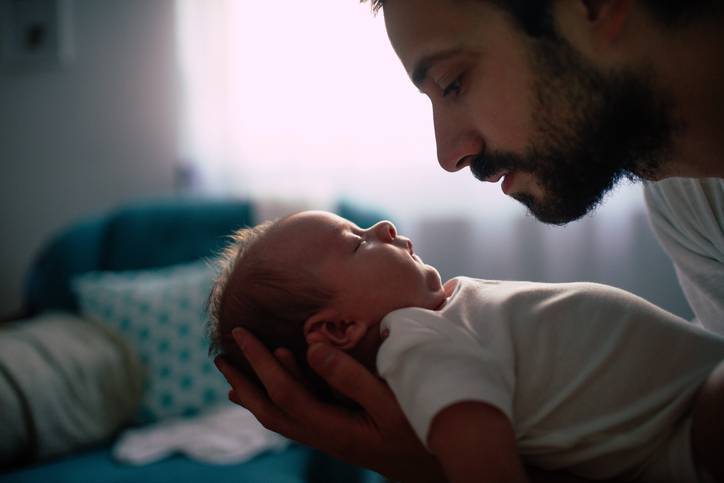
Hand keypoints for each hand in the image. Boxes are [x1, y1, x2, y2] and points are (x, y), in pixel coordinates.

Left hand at [215, 327, 444, 482]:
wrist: (439, 468)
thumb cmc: (421, 433)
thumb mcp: (389, 402)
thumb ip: (350, 376)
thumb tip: (311, 347)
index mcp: (332, 429)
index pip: (283, 393)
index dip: (259, 363)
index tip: (241, 334)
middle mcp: (324, 436)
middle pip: (271, 411)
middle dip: (244, 382)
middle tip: (219, 357)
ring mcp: (332, 436)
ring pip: (281, 417)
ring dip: (256, 393)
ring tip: (234, 375)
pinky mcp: (341, 432)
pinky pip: (299, 415)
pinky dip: (279, 399)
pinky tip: (280, 386)